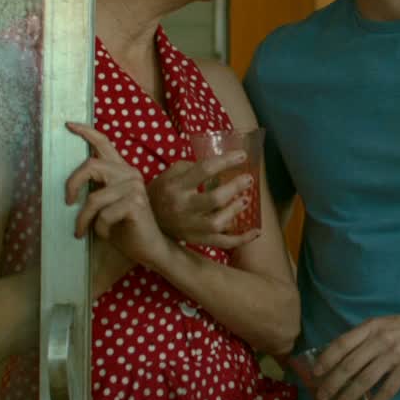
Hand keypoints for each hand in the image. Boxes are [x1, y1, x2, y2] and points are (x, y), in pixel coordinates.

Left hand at [63, 123, 171, 267]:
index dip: (85, 132)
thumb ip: (95, 190)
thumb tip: (68, 188)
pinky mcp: (135, 203)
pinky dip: (99, 229)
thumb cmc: (124, 228)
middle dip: (72, 185)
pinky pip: (103, 215)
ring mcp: (134, 187)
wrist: (149, 248)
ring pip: (93, 198)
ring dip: (84, 219)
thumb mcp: (105, 205)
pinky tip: (107, 233)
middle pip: (90, 166)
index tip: (68, 124)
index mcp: (122, 170)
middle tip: (67, 203)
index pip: (104, 143)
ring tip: (83, 230)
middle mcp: (129, 173)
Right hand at [147, 154, 262, 248]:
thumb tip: (223, 163)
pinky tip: (256, 231)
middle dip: (235, 187)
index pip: (204, 170)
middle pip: (214, 199)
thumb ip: (194, 167)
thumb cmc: (163, 190)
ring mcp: (189, 227)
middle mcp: (182, 207)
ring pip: (217, 223)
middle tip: (248, 179)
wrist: (143, 219)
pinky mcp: (196, 240)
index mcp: (176, 186)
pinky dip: (242, 239)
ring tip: (246, 200)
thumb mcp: (172, 173)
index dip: (226, 161)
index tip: (242, 156)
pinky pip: (222, 243)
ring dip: (236, 211)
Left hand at [312, 310, 399, 399]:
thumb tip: (342, 356)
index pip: (342, 344)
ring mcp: (394, 355)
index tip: (315, 373)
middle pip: (350, 365)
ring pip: (364, 380)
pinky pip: (386, 389)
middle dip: (332, 383)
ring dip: (348, 396)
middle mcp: (380, 340)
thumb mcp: (386, 324)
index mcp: (372, 326)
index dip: (326, 360)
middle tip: (322, 396)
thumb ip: (366, 337)